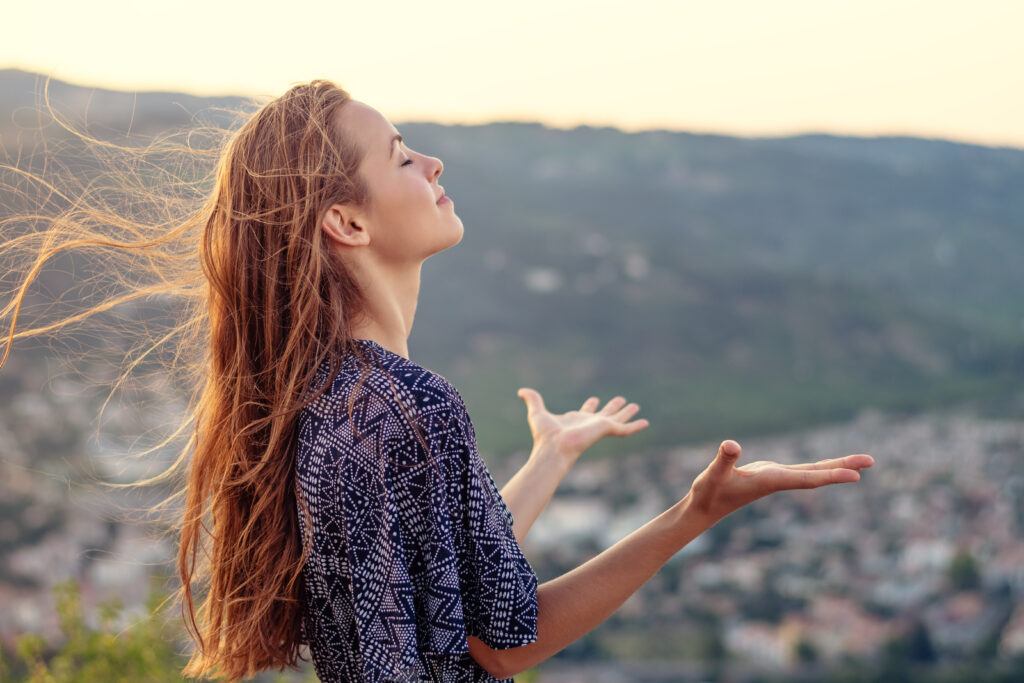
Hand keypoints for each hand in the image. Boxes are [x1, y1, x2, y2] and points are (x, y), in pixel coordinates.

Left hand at [517, 387, 649, 465]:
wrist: (554, 448)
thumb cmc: (545, 435)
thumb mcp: (537, 412)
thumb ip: (532, 400)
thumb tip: (521, 390)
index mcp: (576, 420)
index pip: (585, 411)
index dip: (590, 405)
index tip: (594, 399)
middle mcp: (589, 424)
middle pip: (604, 413)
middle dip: (612, 407)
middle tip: (621, 400)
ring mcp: (598, 427)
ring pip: (617, 419)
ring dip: (626, 413)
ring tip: (636, 406)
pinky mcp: (606, 430)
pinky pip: (624, 429)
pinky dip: (635, 426)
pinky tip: (645, 422)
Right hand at [685, 439, 874, 523]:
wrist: (705, 510)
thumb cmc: (709, 493)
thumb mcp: (713, 475)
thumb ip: (723, 460)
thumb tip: (731, 445)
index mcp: (770, 481)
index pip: (807, 479)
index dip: (830, 475)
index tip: (856, 476)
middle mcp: (779, 481)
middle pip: (818, 475)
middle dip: (844, 467)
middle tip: (872, 460)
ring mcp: (777, 478)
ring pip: (813, 472)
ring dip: (837, 466)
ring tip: (862, 462)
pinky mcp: (772, 475)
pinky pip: (804, 471)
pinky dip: (821, 467)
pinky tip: (831, 465)